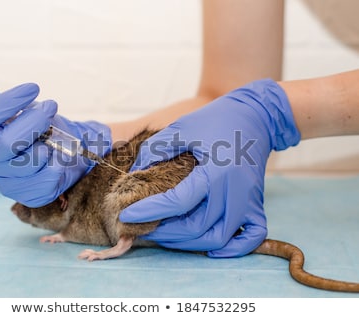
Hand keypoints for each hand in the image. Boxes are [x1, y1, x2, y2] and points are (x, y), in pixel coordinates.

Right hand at [0, 80, 110, 206]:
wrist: (57, 155)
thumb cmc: (32, 131)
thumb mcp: (11, 111)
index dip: (8, 102)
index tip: (33, 88)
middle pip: (8, 143)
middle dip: (35, 121)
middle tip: (51, 107)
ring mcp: (7, 183)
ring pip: (31, 162)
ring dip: (47, 145)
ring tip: (51, 140)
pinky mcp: (28, 195)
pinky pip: (48, 178)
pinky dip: (58, 163)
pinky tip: (56, 158)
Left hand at [119, 79, 300, 256]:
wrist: (255, 116)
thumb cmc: (215, 120)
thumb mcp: (181, 128)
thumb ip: (155, 150)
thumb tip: (134, 174)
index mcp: (214, 170)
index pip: (178, 202)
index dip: (149, 211)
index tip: (126, 215)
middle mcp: (232, 190)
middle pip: (197, 227)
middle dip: (165, 233)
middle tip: (143, 228)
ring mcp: (247, 200)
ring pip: (217, 237)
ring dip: (189, 243)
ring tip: (166, 235)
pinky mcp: (256, 204)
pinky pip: (252, 236)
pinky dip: (233, 248)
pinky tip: (212, 248)